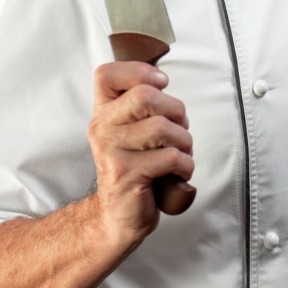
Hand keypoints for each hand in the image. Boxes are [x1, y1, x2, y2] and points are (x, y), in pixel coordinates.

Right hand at [86, 61, 192, 245]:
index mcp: (103, 112)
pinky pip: (172, 157)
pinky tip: (178, 174)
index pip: (107, 74)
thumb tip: (161, 79)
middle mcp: (102, 128)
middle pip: (145, 96)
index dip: (139, 72)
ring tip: (179, 155)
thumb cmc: (136, 168)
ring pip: (164, 127)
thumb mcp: (132, 131)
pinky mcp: (126, 173)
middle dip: (176, 112)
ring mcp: (111, 150)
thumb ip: (142, 104)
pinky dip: (185, 165)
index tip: (160, 85)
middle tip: (179, 129)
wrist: (118, 215)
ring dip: (184, 142)